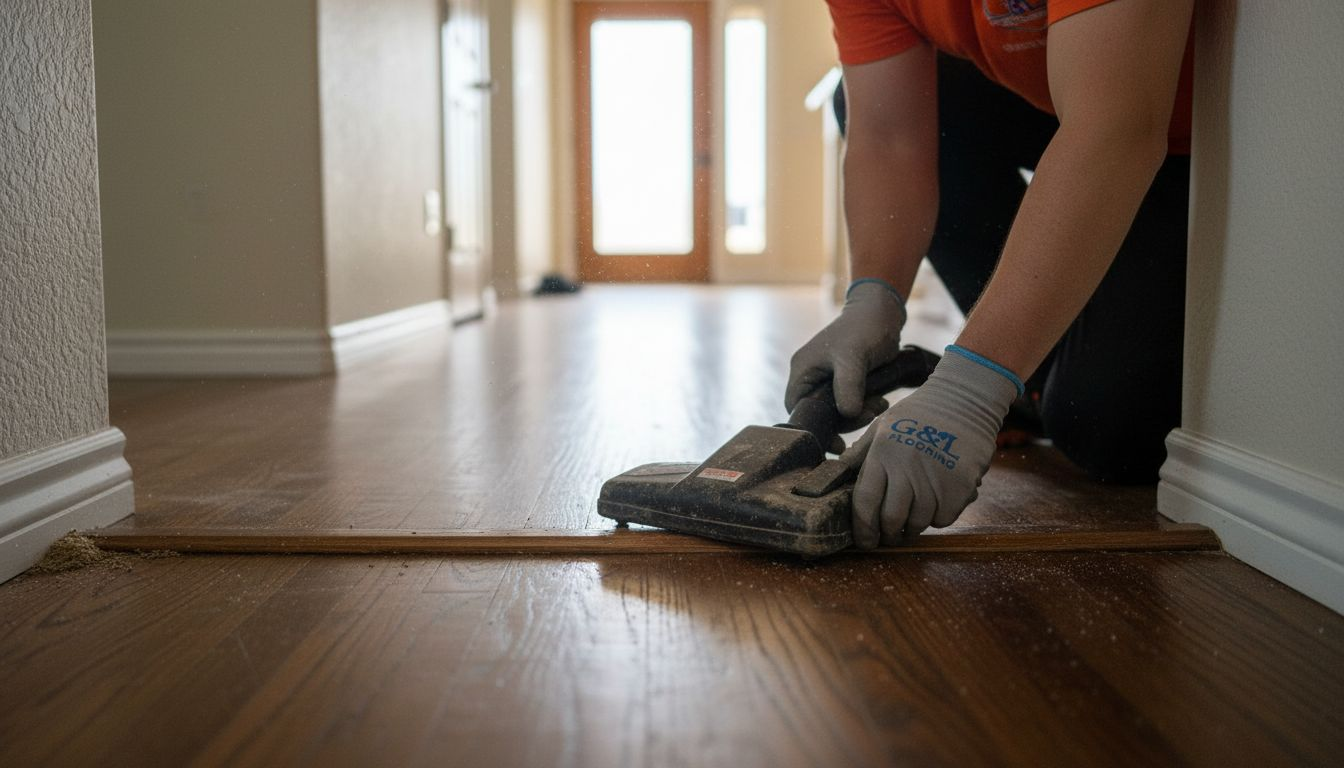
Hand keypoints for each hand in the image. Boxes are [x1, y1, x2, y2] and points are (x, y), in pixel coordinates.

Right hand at [786, 279, 906, 419]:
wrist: (882, 312)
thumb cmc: (864, 328)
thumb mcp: (854, 358)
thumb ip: (848, 387)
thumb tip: (848, 414)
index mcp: (803, 370)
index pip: (796, 407)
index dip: (814, 425)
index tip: (838, 438)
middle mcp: (811, 376)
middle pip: (818, 412)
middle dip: (844, 419)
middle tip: (868, 415)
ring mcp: (827, 378)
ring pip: (836, 410)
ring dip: (858, 413)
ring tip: (879, 405)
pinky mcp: (844, 380)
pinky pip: (848, 401)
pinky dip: (863, 406)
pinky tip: (880, 401)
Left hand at [842, 347, 1021, 546]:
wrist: (965, 401)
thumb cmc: (919, 414)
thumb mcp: (883, 426)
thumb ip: (861, 454)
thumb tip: (838, 474)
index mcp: (883, 453)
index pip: (865, 502)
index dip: (862, 528)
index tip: (864, 541)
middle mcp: (907, 468)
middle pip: (891, 519)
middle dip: (887, 534)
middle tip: (888, 536)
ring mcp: (936, 478)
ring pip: (918, 523)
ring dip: (912, 527)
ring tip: (911, 520)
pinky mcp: (961, 486)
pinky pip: (943, 518)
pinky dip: (937, 518)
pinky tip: (935, 502)